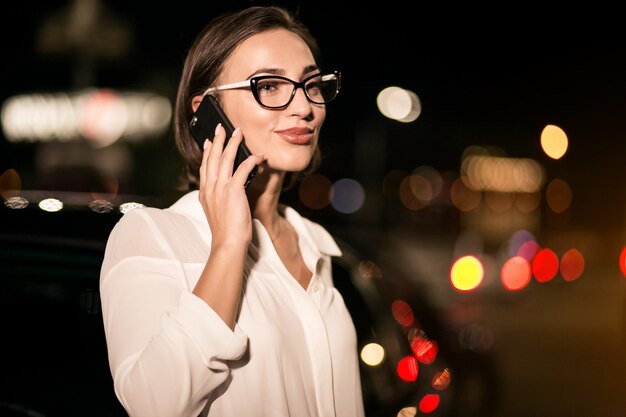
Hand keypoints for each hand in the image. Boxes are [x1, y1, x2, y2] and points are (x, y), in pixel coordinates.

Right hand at [198, 124, 263, 248]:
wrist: (228, 243)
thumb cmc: (225, 232)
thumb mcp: (216, 212)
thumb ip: (218, 199)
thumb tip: (224, 190)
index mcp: (205, 193)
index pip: (204, 167)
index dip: (207, 153)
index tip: (208, 142)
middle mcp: (210, 188)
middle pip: (212, 158)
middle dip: (217, 140)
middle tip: (221, 127)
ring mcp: (220, 188)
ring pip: (225, 159)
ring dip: (233, 143)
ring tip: (238, 132)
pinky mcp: (234, 190)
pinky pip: (243, 169)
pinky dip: (252, 160)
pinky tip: (258, 155)